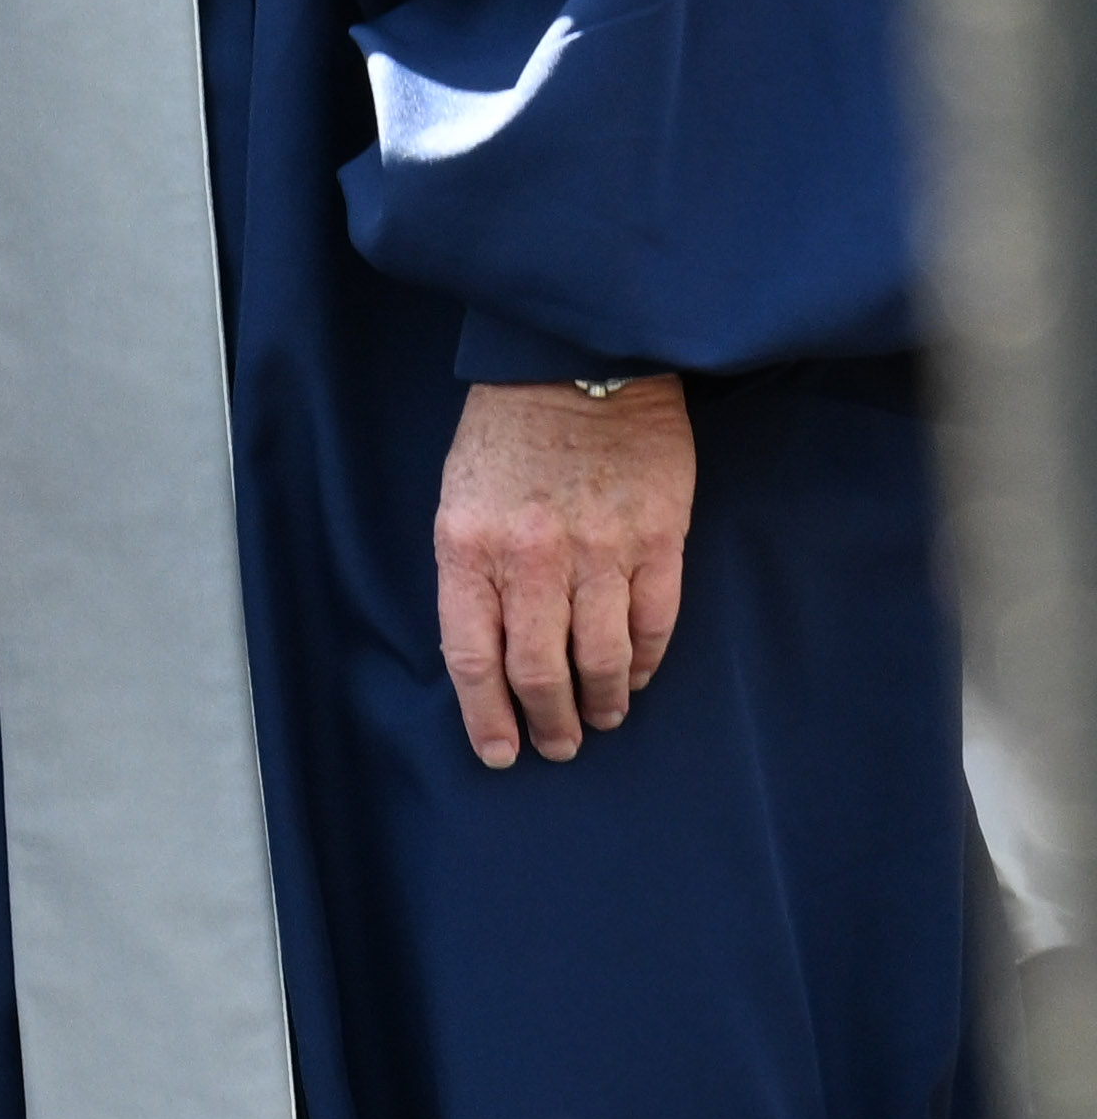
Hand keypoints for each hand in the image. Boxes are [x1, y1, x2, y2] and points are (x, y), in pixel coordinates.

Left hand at [436, 374, 693, 766]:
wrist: (577, 366)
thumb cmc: (506, 434)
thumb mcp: (459, 500)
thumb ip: (472, 573)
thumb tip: (488, 649)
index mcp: (468, 547)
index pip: (472, 657)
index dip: (486, 715)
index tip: (500, 751)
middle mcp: (531, 558)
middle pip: (539, 670)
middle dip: (548, 721)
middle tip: (558, 745)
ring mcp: (600, 550)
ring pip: (602, 657)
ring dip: (603, 701)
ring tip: (601, 719)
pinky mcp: (659, 539)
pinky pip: (654, 622)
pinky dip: (646, 661)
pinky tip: (637, 676)